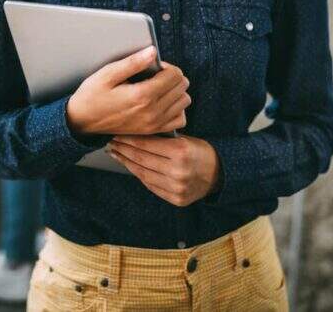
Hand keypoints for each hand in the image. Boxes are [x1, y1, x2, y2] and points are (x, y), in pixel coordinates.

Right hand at [65, 46, 189, 135]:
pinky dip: (176, 109)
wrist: (82, 121)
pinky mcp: (153, 130)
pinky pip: (179, 120)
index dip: (166, 66)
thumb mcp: (107, 74)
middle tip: (156, 75)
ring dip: (176, 91)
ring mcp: (154, 123)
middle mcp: (152, 111)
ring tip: (159, 87)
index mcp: (142, 95)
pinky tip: (163, 102)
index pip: (174, 75)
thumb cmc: (92, 95)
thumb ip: (132, 63)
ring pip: (184, 102)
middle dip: (172, 76)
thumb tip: (152, 52)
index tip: (153, 66)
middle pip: (182, 87)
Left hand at [107, 135, 221, 206]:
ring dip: (127, 163)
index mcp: (181, 151)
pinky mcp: (176, 199)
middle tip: (112, 143)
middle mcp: (178, 171)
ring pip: (143, 174)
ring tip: (117, 155)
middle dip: (124, 150)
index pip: (147, 144)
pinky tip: (131, 167)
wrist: (220, 174)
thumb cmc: (200, 152)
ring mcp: (177, 187)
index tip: (118, 134)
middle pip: (142, 159)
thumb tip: (133, 135)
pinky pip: (151, 186)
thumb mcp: (184, 139)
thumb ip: (162, 140)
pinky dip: (139, 175)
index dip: (129, 139)